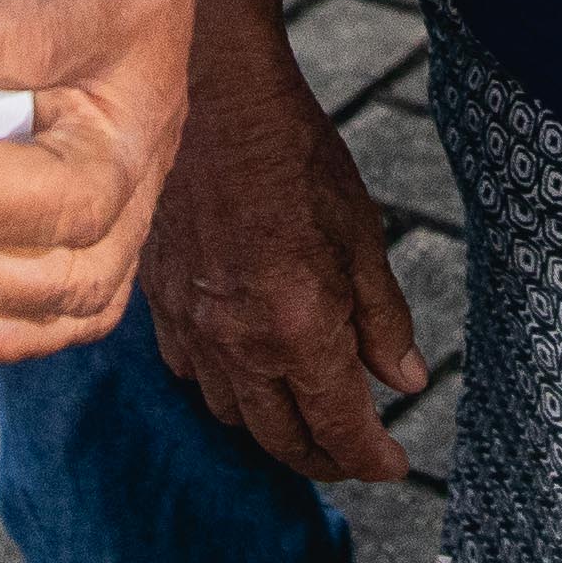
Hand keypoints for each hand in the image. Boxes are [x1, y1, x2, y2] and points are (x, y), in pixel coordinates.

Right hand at [137, 27, 424, 481]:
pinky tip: (244, 368)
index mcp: (299, 330)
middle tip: (355, 454)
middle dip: (325, 458)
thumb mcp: (362, 233)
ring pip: (232, 414)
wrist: (210, 96)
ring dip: (272, 427)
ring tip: (304, 416)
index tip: (393, 466)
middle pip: (281, 440)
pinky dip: (223, 387)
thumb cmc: (294, 154)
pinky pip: (190, 373)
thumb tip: (404, 382)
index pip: (339, 428)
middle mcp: (238, 344)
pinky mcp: (157, 302)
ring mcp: (190, 327)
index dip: (371, 458)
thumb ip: (382, 318)